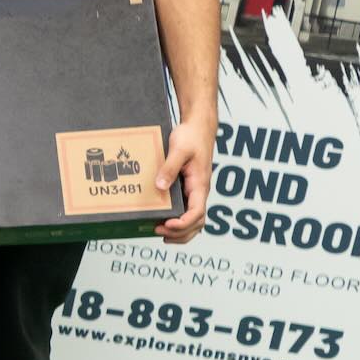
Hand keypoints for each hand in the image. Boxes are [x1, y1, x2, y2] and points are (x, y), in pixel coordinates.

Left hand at [156, 115, 213, 242]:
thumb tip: (160, 186)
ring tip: (160, 232)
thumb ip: (170, 168)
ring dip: (180, 230)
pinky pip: (186, 210)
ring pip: (194, 220)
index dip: (183, 223)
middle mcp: (199, 191)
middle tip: (159, 232)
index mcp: (200, 184)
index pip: (197, 212)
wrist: (198, 127)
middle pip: (197, 222)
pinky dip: (178, 220)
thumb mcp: (179, 150)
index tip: (168, 224)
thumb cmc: (192, 136)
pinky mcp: (188, 188)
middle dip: (180, 232)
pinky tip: (163, 221)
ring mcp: (195, 191)